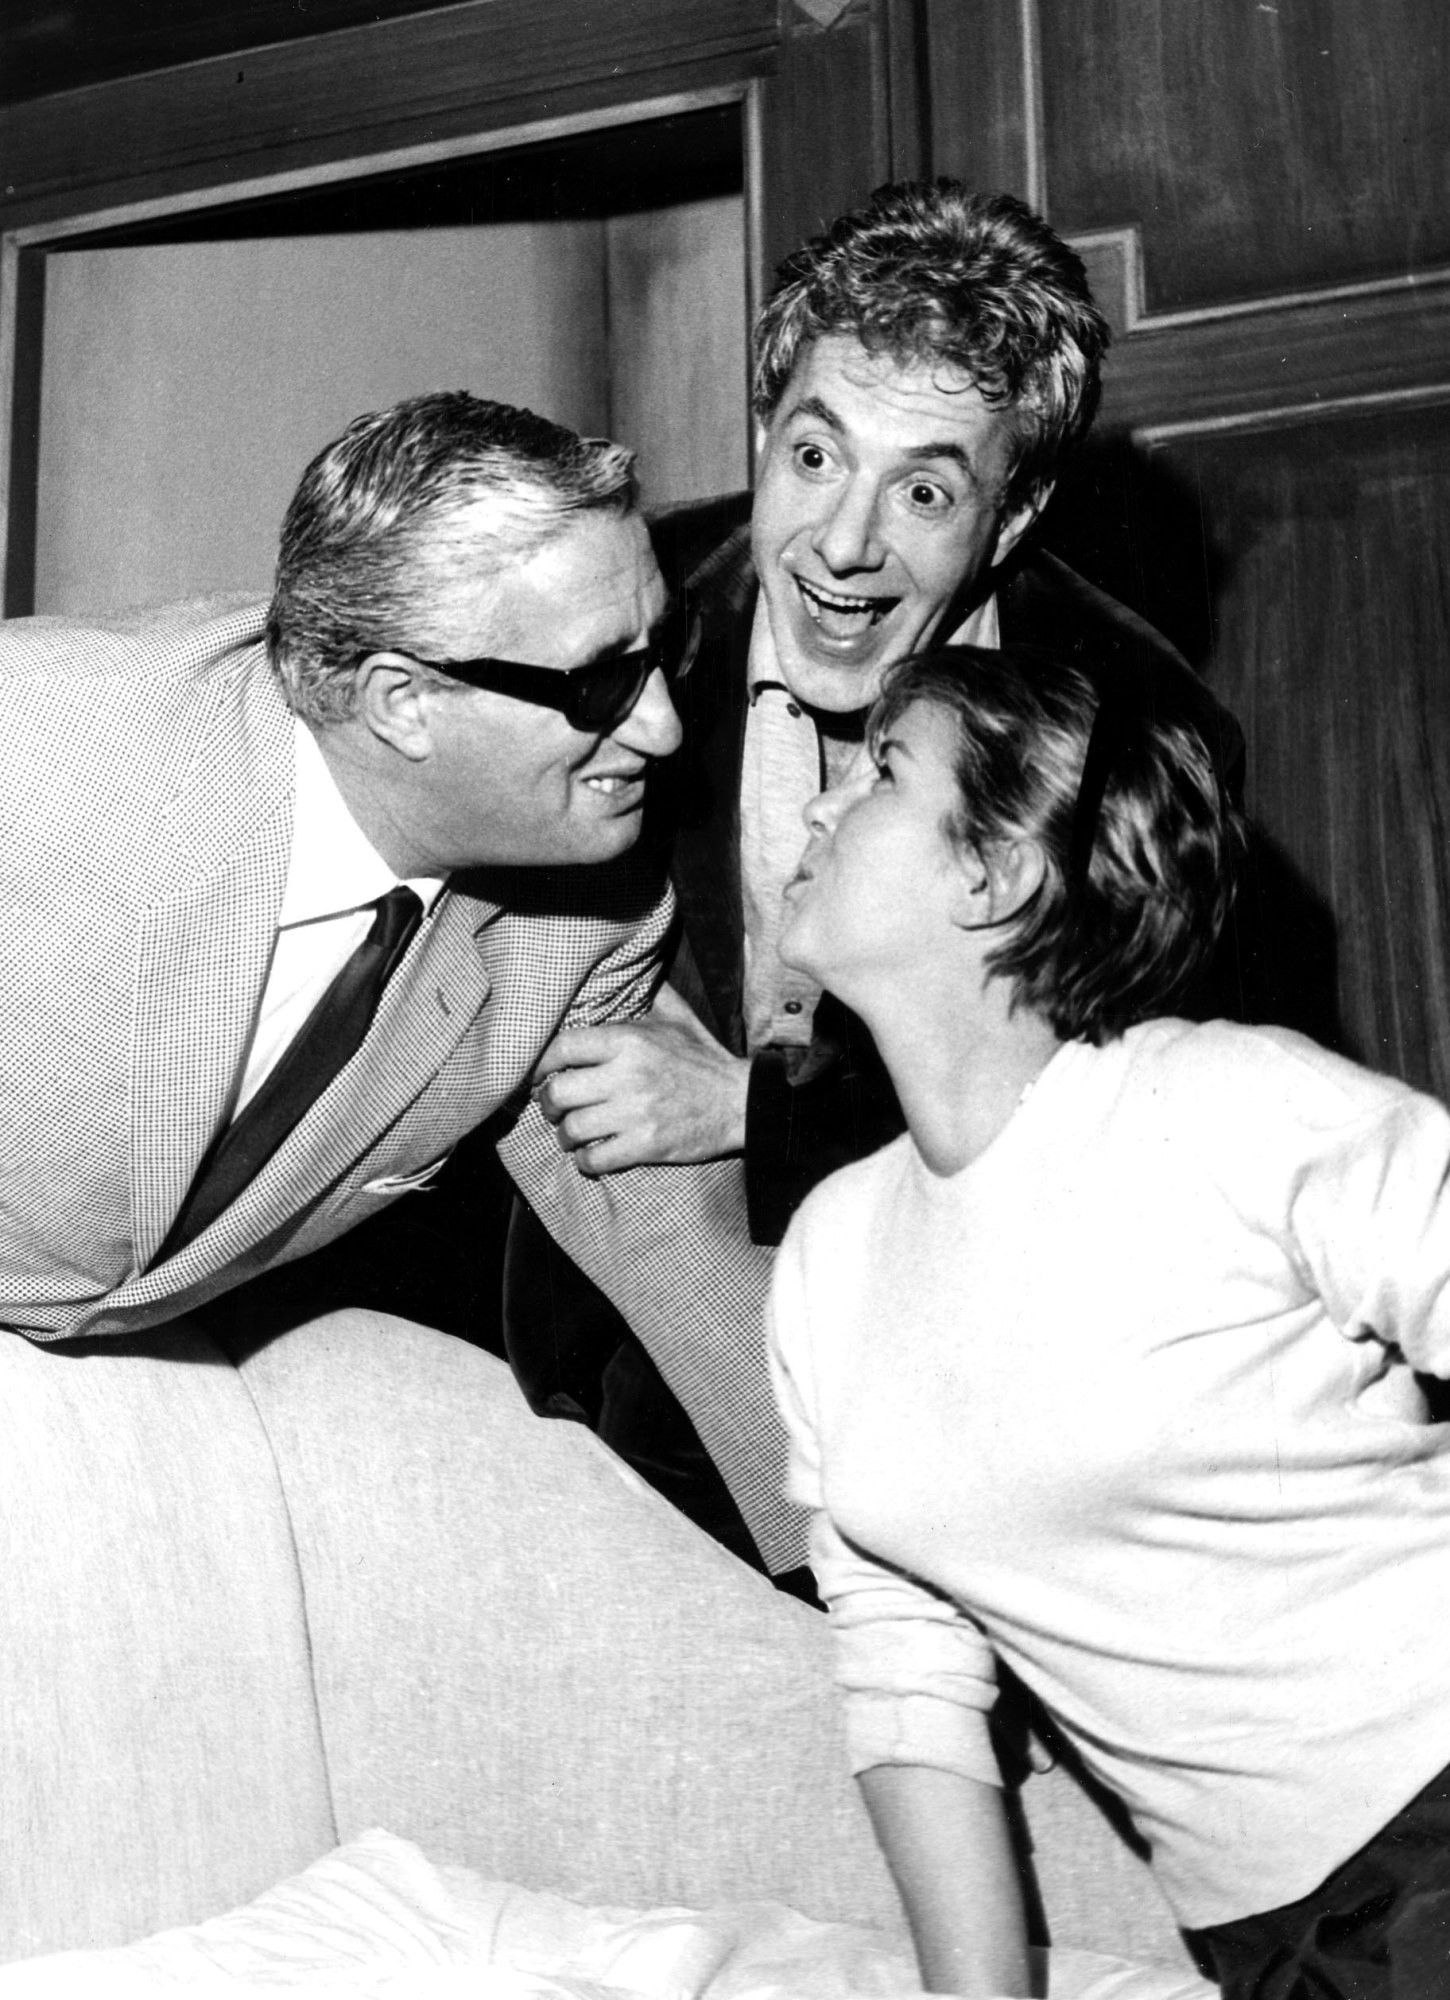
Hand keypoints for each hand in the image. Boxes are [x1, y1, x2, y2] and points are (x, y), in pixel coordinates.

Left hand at [533, 985, 750, 1172]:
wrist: (741, 1102)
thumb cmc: (703, 1058)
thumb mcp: (677, 1017)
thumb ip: (648, 992)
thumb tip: (627, 969)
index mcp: (629, 1039)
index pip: (562, 1047)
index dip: (540, 1064)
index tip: (538, 1075)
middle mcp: (627, 1074)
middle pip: (558, 1093)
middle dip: (548, 1105)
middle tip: (553, 1109)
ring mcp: (636, 1112)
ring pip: (572, 1129)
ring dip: (565, 1136)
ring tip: (570, 1135)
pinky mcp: (646, 1145)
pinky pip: (596, 1159)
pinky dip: (586, 1161)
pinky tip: (591, 1155)